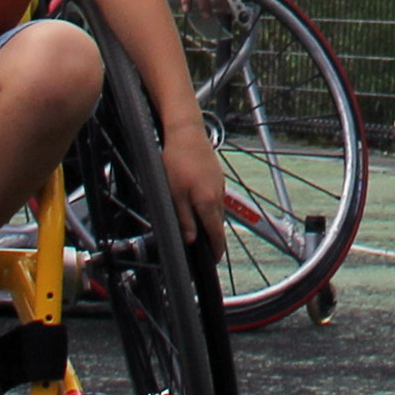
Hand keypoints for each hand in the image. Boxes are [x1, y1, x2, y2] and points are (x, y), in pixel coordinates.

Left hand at [162, 122, 227, 258]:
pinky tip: (201, 206)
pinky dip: (211, 208)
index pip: (216, 233)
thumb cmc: (177, 162)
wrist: (187, 133)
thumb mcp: (175, 194)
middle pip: (218, 224)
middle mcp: (218, 195)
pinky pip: (216, 198)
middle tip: (208, 251)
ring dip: (212, 223)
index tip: (214, 261)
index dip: (216, 250)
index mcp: (207, 202)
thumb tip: (191, 240)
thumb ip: (185, 219)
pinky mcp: (217, 176)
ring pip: (217, 211)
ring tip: (203, 232)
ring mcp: (219, 185)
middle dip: (214, 239)